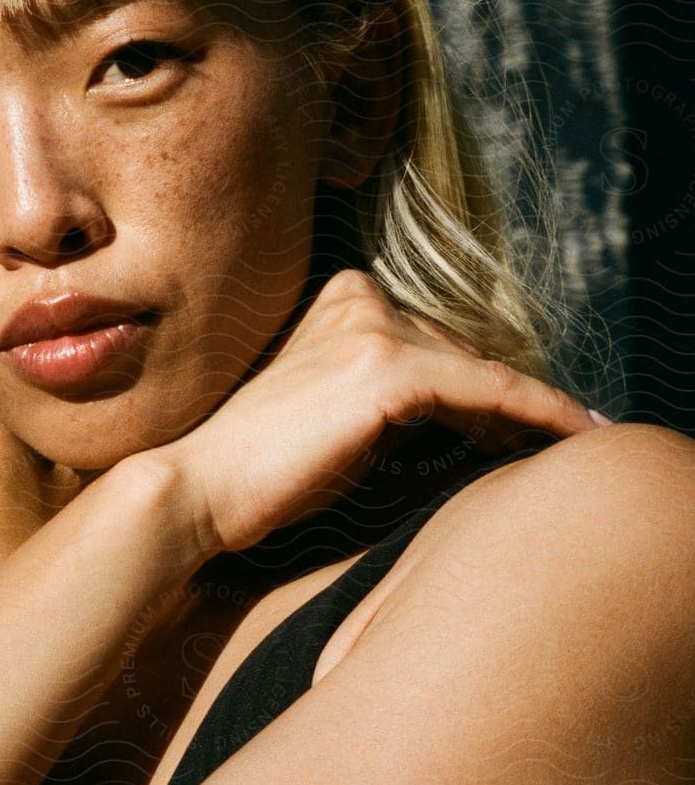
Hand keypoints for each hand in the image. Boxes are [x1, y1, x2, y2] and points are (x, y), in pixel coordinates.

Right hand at [162, 267, 602, 555]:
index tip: (546, 418)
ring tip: (581, 442)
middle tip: (567, 441)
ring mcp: (372, 329)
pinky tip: (577, 436)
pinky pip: (491, 391)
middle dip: (509, 403)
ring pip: (484, 372)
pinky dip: (540, 414)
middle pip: (465, 354)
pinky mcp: (387, 369)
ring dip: (535, 413)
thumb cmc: (265, 471)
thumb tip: (474, 416)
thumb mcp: (338, 415)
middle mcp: (360, 298)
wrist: (203, 487)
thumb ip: (393, 396)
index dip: (490, 387)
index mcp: (342, 298)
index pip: (439, 342)